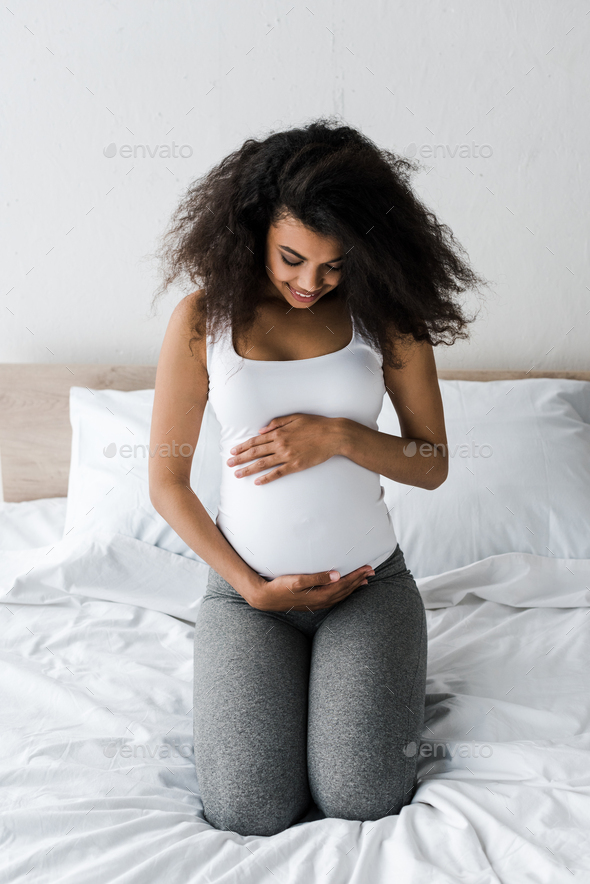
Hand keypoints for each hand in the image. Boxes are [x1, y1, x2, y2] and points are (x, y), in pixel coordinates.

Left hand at [227, 414, 340, 484]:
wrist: (333, 435)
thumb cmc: (316, 424)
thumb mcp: (295, 417)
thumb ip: (277, 422)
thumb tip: (262, 429)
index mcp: (279, 432)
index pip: (256, 440)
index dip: (243, 447)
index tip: (233, 451)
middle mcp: (280, 444)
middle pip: (255, 453)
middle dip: (240, 459)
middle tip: (229, 464)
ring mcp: (287, 455)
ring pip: (263, 464)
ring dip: (248, 469)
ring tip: (238, 474)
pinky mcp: (296, 465)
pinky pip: (277, 473)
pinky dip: (266, 478)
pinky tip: (257, 482)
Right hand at [243, 564, 375, 612]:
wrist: (267, 598)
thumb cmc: (281, 586)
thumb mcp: (298, 580)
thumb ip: (318, 577)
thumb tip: (337, 575)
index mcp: (320, 595)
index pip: (344, 584)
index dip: (357, 576)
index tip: (367, 568)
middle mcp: (322, 601)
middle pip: (345, 590)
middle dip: (359, 580)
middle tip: (371, 572)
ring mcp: (318, 603)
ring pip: (341, 595)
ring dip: (353, 587)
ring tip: (364, 580)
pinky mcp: (313, 602)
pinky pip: (335, 597)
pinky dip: (344, 592)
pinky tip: (345, 588)